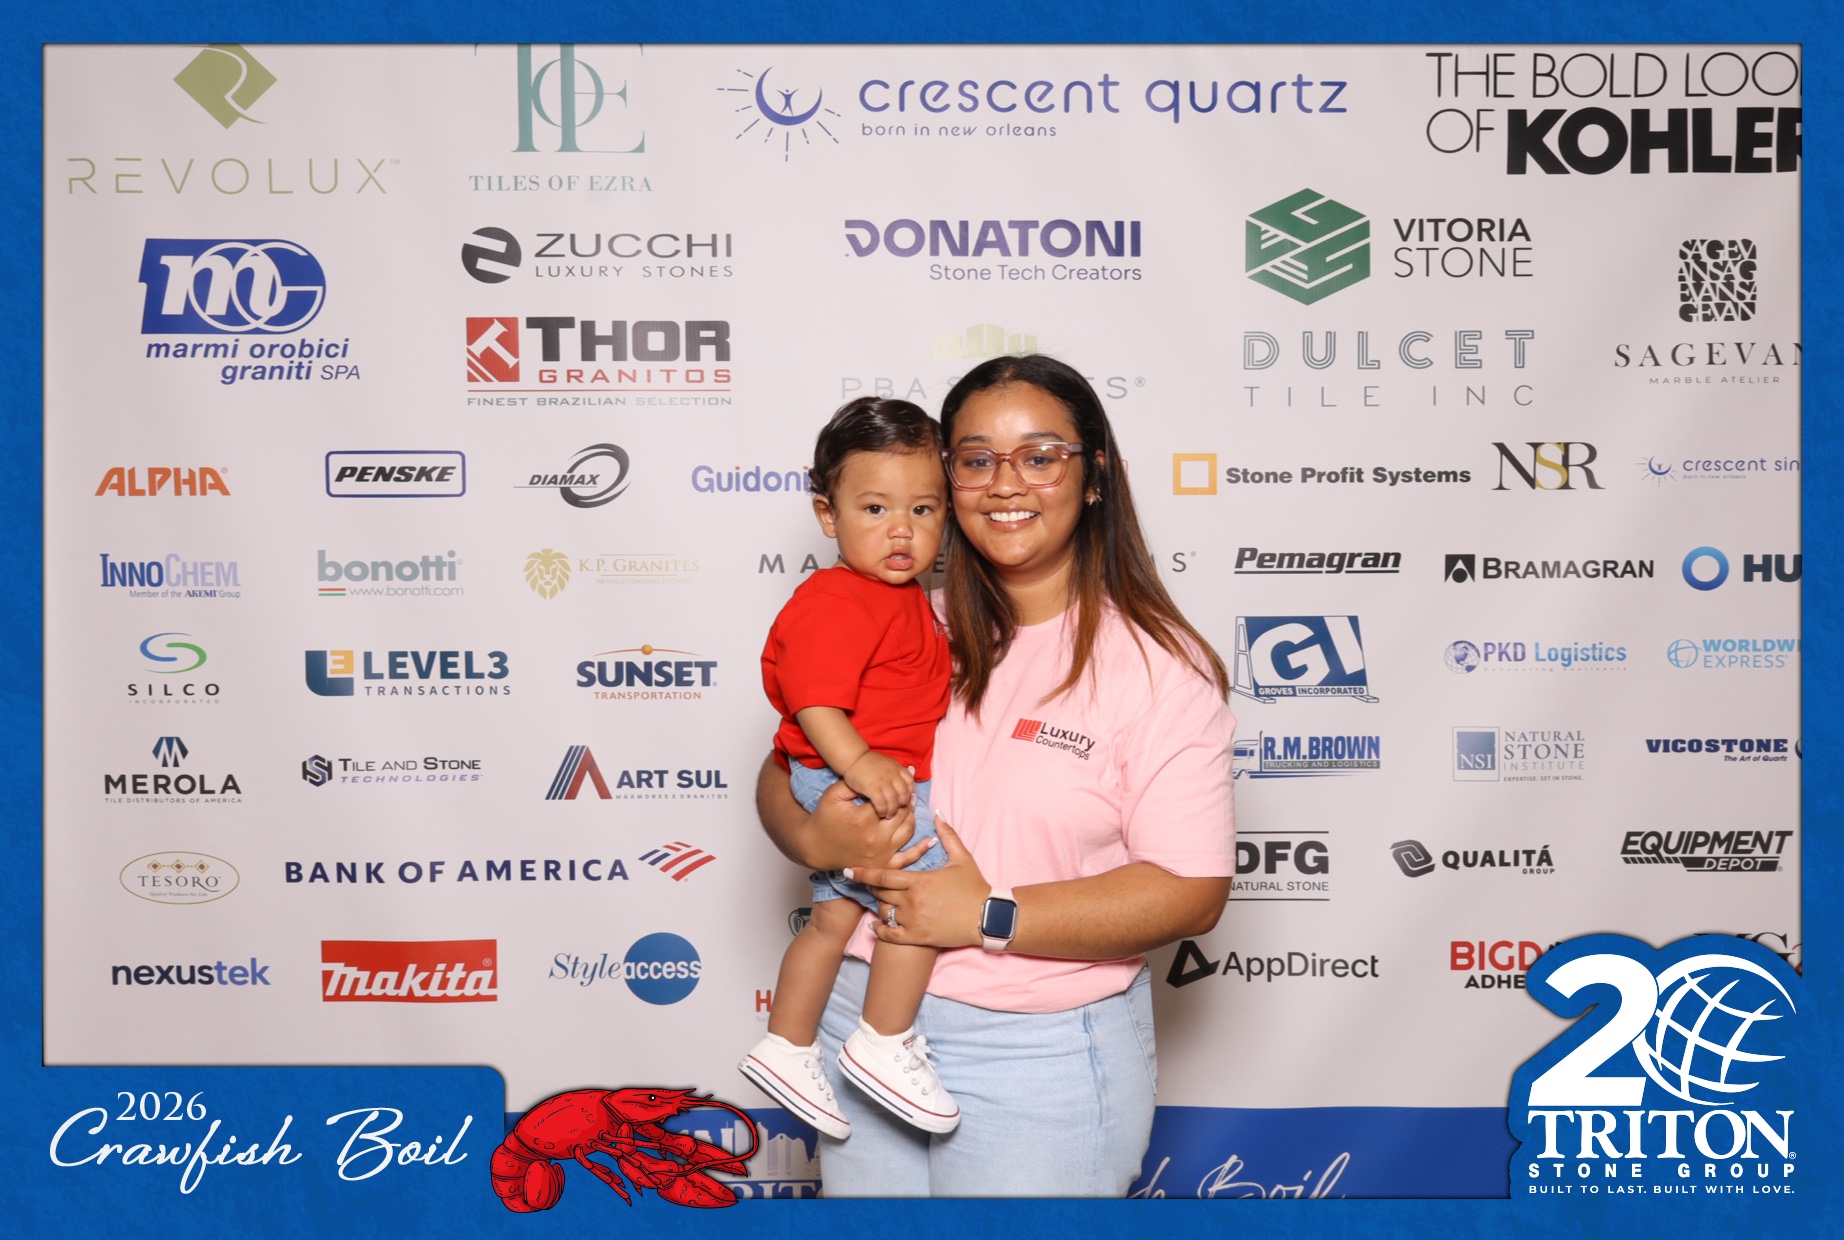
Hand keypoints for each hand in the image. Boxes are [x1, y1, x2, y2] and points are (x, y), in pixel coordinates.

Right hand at [806, 773, 914, 869]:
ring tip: (909, 805)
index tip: (894, 782)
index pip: (889, 798)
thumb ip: (855, 783)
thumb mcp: (834, 795)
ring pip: (908, 830)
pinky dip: (921, 849)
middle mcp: (876, 838)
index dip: (893, 789)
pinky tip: (931, 839)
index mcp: (864, 819)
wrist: (816, 847)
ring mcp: (882, 853)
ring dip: (912, 816)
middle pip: (902, 813)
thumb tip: (876, 775)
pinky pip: (909, 858)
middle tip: (906, 792)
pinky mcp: (884, 864)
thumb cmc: (825, 818)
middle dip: (905, 801)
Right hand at [840, 751, 914, 819]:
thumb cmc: (870, 763)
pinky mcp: (872, 788)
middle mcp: (892, 774)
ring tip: (889, 815)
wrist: (853, 758)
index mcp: (897, 768)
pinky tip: (881, 813)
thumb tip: (908, 780)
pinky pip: (882, 803)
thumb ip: (898, 772)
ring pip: (894, 800)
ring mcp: (882, 781)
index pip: (910, 783)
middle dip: (902, 805)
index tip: (904, 800)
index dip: (909, 794)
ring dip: (893, 810)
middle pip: (904, 793)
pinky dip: (883, 810)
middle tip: (897, 810)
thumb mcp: (888, 764)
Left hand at [850, 821, 990, 949]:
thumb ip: (948, 836)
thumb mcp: (962, 858)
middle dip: (874, 889)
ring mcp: (914, 921)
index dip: (864, 873)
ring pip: (884, 913)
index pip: (883, 875)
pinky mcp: (917, 937)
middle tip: (872, 886)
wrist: (988, 917)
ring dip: (880, 908)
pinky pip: (890, 935)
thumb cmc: (974, 887)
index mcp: (919, 881)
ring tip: (882, 903)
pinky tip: (876, 925)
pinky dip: (880, 930)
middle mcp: (912, 901)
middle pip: (880, 894)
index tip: (849, 871)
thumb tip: (938, 815)